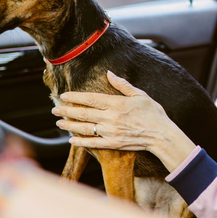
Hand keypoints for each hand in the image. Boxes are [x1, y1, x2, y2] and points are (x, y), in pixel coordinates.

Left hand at [52, 71, 195, 171]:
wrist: (161, 135)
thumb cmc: (153, 113)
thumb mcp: (140, 95)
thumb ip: (122, 85)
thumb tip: (109, 74)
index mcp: (116, 103)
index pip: (90, 99)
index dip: (75, 97)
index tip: (64, 95)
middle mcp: (110, 118)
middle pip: (83, 113)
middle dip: (66, 111)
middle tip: (55, 110)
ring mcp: (110, 132)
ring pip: (84, 128)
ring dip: (70, 125)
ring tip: (59, 123)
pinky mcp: (113, 144)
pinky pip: (93, 143)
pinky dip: (81, 142)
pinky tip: (72, 140)